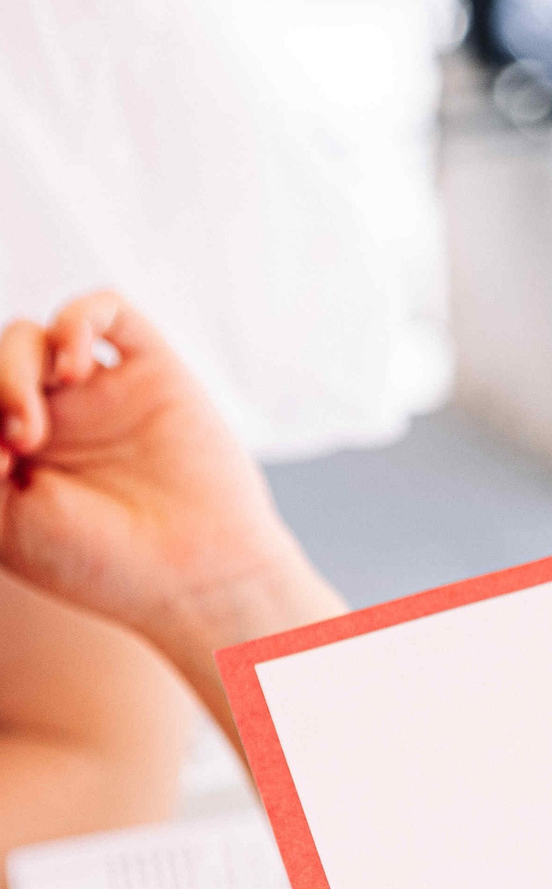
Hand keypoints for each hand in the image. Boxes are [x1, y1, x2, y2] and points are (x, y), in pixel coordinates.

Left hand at [0, 292, 339, 735]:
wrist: (195, 577)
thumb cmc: (101, 564)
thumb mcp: (3, 520)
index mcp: (15, 452)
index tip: (1, 468)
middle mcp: (55, 416)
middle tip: (20, 443)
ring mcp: (103, 394)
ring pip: (34, 335)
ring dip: (15, 364)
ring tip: (34, 420)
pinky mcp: (154, 374)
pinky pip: (106, 310)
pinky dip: (77, 320)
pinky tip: (75, 365)